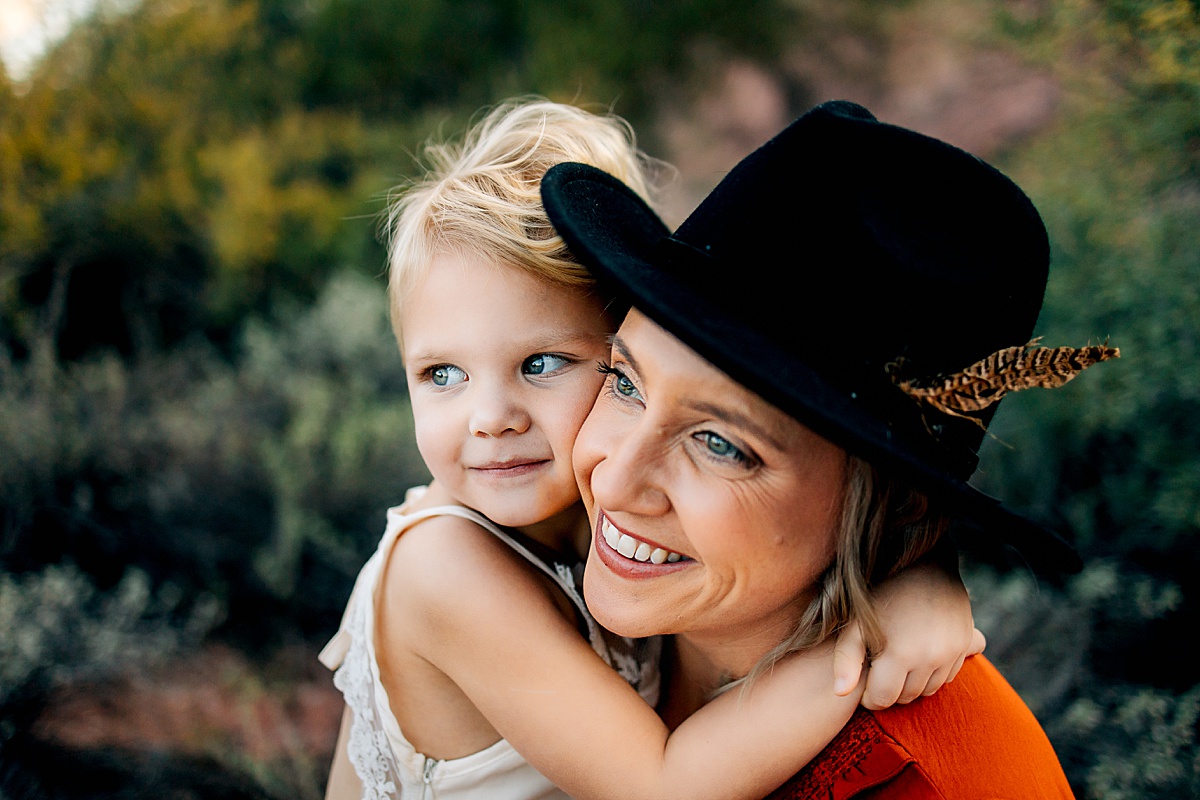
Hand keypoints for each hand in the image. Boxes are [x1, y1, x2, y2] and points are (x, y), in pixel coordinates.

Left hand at [832, 562, 984, 709]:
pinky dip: (932, 673)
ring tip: (897, 662)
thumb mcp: (854, 624)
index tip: (865, 682)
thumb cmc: (880, 595)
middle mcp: (930, 657)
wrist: (923, 564)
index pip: (883, 699)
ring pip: (928, 689)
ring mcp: (951, 652)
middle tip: (880, 670)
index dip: (870, 696)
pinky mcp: (965, 645)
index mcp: (900, 654)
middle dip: (890, 689)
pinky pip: (948, 676)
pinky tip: (919, 655)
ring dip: (912, 683)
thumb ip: (845, 660)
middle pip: (906, 697)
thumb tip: (841, 694)